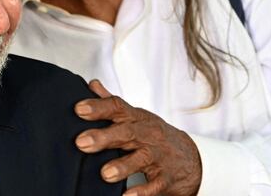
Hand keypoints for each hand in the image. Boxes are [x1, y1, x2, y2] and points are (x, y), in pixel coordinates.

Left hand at [74, 80, 201, 195]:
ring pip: (141, 159)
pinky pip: (154, 186)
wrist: (191, 158)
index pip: (117, 107)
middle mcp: (148, 134)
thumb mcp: (136, 117)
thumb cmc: (154, 135)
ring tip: (105, 174)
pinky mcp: (166, 178)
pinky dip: (141, 192)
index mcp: (137, 118)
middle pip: (127, 132)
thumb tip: (92, 84)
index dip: (98, 107)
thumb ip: (112, 103)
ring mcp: (158, 156)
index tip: (78, 109)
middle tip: (81, 142)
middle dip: (104, 137)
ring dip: (123, 165)